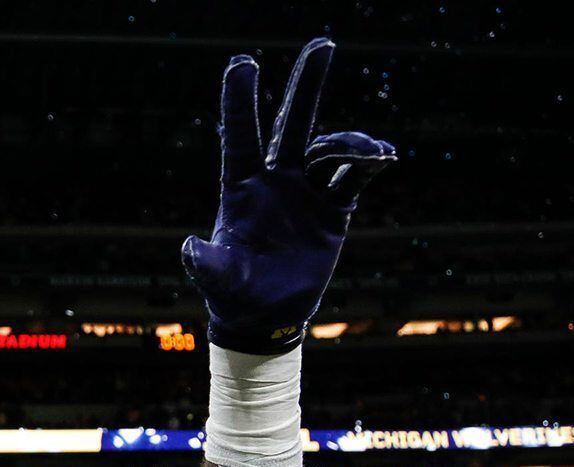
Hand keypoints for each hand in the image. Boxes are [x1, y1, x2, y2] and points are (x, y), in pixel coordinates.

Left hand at [183, 39, 395, 353]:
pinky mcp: (333, 210)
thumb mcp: (219, 279)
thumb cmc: (233, 295)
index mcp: (241, 189)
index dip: (240, 101)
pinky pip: (355, 177)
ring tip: (371, 152)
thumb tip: (189, 248)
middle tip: (323, 43)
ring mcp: (305, 192)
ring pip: (331, 149)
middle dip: (307, 85)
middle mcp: (275, 181)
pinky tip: (384, 156)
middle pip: (292, 124)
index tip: (243, 62)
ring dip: (351, 143)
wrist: (266, 316)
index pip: (240, 136)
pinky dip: (370, 163)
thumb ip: (207, 263)